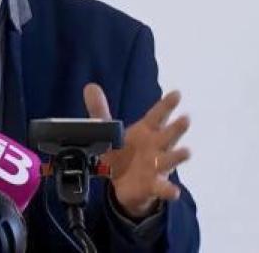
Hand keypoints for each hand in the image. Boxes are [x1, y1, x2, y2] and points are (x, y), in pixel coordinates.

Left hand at [83, 83, 190, 218]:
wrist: (122, 184)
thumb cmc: (123, 153)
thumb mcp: (110, 132)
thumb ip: (100, 110)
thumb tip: (90, 86)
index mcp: (146, 132)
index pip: (157, 116)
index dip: (166, 105)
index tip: (177, 93)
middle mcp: (155, 147)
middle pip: (168, 136)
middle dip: (176, 128)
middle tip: (185, 118)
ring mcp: (156, 167)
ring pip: (169, 160)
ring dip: (177, 156)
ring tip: (186, 152)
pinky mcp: (153, 185)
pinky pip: (162, 188)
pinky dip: (168, 189)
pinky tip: (173, 190)